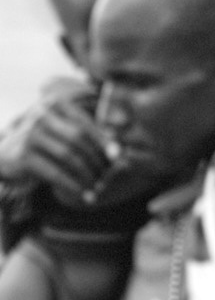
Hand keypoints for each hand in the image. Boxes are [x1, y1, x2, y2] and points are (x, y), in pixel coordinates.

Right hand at [0, 84, 111, 204]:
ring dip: (88, 174)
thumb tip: (119, 151)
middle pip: (79, 139)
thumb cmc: (45, 140)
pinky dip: (73, 186)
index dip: (103, 140)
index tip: (117, 156)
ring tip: (99, 186)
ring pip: (69, 156)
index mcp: (55, 104)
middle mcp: (41, 115)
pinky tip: (85, 196)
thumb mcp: (63, 129)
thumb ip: (87, 133)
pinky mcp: (23, 156)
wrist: (7, 153)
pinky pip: (55, 173)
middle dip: (97, 159)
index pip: (85, 123)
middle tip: (108, 175)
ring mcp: (30, 135)